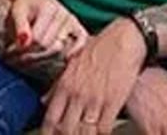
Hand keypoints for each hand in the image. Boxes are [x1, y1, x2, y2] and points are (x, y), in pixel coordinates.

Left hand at [4, 0, 87, 64]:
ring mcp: (71, 20)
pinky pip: (81, 42)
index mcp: (48, 8)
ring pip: (59, 50)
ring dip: (44, 58)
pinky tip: (61, 58)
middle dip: (30, 55)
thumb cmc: (23, 6)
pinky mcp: (78, 26)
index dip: (22, 49)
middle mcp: (63, 13)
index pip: (37, 39)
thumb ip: (20, 27)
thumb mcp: (17, 12)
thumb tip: (24, 43)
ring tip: (29, 58)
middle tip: (16, 58)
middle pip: (48, 46)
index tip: (10, 52)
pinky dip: (73, 52)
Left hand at [41, 17, 146, 133]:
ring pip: (84, 132)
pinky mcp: (113, 102)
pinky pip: (103, 128)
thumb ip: (57, 86)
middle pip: (65, 129)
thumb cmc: (98, 50)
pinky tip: (100, 134)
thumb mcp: (71, 65)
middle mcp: (76, 94)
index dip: (48, 134)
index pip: (50, 119)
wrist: (123, 41)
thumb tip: (44, 101)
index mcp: (64, 85)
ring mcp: (94, 99)